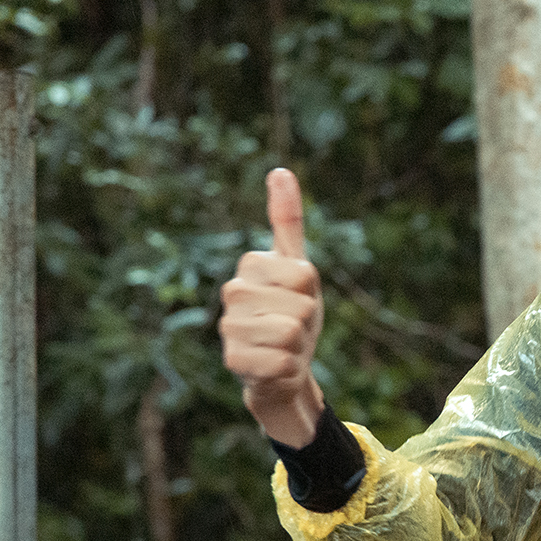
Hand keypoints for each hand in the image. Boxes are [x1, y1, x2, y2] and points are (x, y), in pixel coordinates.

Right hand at [220, 168, 326, 447]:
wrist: (280, 368)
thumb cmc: (292, 314)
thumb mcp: (297, 268)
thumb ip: (288, 222)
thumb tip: (280, 170)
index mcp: (251, 265)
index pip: (305, 276)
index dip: (311, 294)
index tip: (296, 299)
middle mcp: (233, 291)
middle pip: (302, 306)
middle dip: (307, 322)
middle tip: (293, 327)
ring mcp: (229, 326)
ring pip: (291, 334)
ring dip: (298, 347)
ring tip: (283, 346)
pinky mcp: (233, 361)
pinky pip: (282, 362)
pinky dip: (288, 370)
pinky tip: (274, 367)